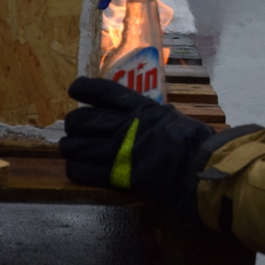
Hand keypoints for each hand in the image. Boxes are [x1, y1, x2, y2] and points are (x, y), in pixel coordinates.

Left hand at [60, 78, 213, 213]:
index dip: (86, 88)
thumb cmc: (193, 141)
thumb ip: (153, 115)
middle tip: (72, 126)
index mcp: (140, 109)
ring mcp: (118, 151)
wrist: (195, 167)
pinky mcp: (116, 175)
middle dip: (73, 122)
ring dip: (69, 146)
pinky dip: (74, 167)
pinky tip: (74, 166)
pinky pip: (84, 170)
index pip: (105, 92)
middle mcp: (125, 126)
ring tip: (68, 147)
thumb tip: (147, 113)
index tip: (74, 88)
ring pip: (78, 145)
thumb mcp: (171, 117)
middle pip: (84, 119)